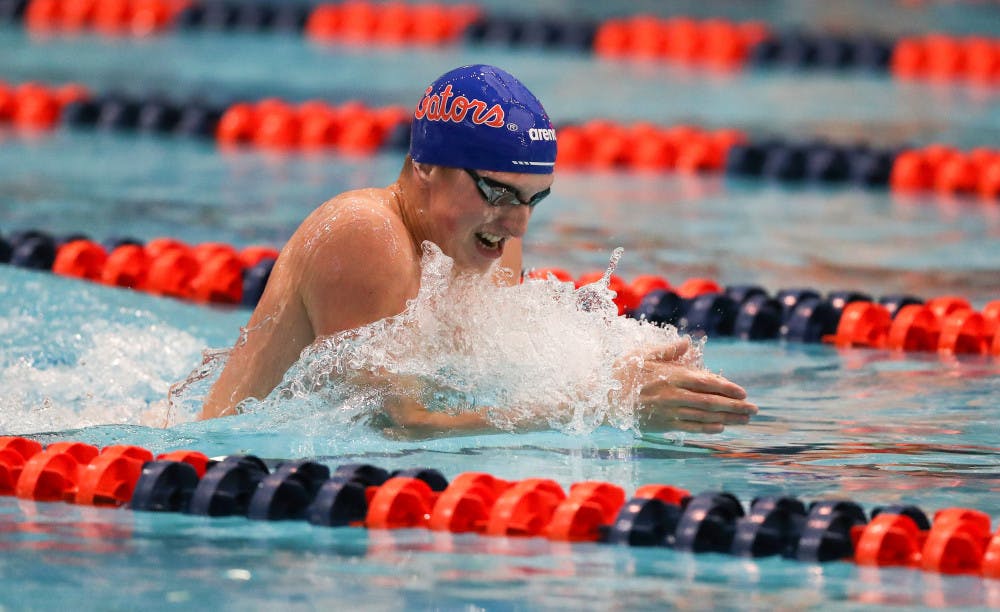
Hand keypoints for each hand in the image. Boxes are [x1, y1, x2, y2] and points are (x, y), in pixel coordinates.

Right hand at [630, 340, 757, 433]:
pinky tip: (720, 427)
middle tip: (754, 410)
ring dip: (727, 418)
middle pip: (711, 401)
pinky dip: (706, 428)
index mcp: (672, 375)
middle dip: (735, 406)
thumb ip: (668, 350)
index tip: (743, 392)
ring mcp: (669, 411)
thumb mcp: (644, 354)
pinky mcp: (662, 424)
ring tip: (744, 420)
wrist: (602, 397)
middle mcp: (674, 394)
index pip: (707, 382)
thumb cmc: (623, 372)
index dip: (727, 388)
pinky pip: (689, 427)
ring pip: (704, 416)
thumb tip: (687, 343)